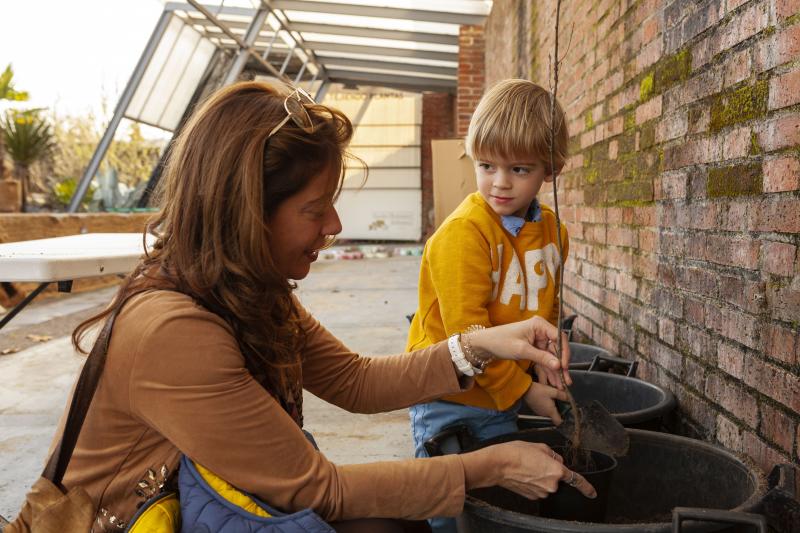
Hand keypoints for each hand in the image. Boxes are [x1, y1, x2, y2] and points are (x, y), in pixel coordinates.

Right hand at [461, 441, 595, 499]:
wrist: (498, 464)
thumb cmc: (516, 452)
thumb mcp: (538, 446)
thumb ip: (553, 454)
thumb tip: (556, 460)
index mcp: (557, 470)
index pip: (577, 481)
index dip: (586, 488)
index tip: (592, 493)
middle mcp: (551, 484)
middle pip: (557, 479)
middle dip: (551, 471)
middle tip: (537, 462)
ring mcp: (541, 492)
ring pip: (546, 484)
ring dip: (541, 477)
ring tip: (527, 467)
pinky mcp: (531, 496)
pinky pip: (537, 488)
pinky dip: (533, 482)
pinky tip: (524, 474)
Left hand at [468, 316, 570, 376]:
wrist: (484, 345)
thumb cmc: (500, 341)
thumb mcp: (522, 350)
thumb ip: (541, 357)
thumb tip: (558, 365)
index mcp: (539, 325)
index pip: (559, 337)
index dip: (564, 352)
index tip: (564, 367)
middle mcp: (541, 331)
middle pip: (556, 349)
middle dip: (561, 366)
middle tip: (566, 381)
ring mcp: (537, 340)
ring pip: (551, 357)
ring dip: (555, 371)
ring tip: (561, 386)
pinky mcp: (533, 348)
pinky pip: (544, 360)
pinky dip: (548, 370)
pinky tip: (553, 382)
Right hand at [523, 381, 567, 424]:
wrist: (525, 390)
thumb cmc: (539, 391)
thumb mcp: (552, 391)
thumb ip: (562, 395)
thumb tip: (569, 398)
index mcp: (550, 412)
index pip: (558, 422)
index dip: (563, 420)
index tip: (566, 414)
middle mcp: (545, 414)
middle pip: (554, 416)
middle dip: (558, 411)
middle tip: (561, 402)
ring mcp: (539, 412)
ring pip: (548, 413)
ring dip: (551, 408)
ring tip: (553, 399)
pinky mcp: (535, 409)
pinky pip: (543, 410)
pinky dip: (546, 406)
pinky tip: (545, 398)